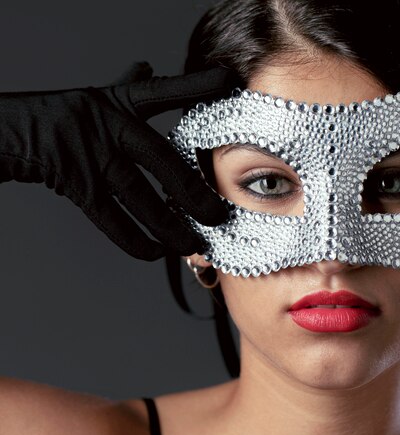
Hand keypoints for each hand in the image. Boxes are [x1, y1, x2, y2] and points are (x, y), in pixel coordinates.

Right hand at [0, 62, 237, 259]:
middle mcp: (106, 125)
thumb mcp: (93, 97)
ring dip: (169, 225)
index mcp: (115, 102)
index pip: (160, 92)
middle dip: (192, 190)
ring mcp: (90, 155)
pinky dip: (135, 240)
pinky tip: (155, 252)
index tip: (225, 83)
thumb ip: (125, 87)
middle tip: (217, 215)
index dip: (194, 86)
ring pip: (139, 195)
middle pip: (159, 157)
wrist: (4, 130)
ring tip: (192, 245)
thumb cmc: (55, 117)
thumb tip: (146, 65)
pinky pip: (110, 218)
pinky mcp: (75, 184)